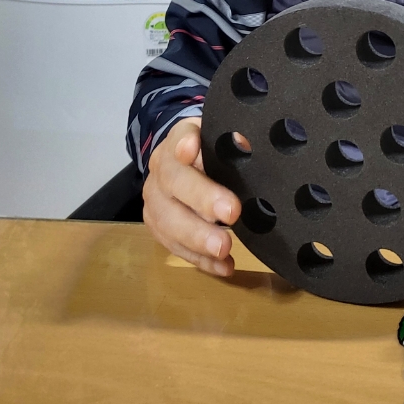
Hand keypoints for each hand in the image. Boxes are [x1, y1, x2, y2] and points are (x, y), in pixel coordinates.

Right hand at [142, 118, 240, 275]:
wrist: (184, 162)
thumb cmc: (211, 151)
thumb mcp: (222, 138)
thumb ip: (234, 140)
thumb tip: (247, 144)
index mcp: (178, 139)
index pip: (179, 137)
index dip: (184, 144)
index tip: (192, 149)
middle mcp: (161, 169)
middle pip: (174, 182)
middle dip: (202, 199)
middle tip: (232, 213)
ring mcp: (156, 201)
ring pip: (169, 221)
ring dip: (198, 239)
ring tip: (224, 249)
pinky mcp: (159, 228)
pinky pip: (175, 247)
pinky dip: (201, 259)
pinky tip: (223, 266)